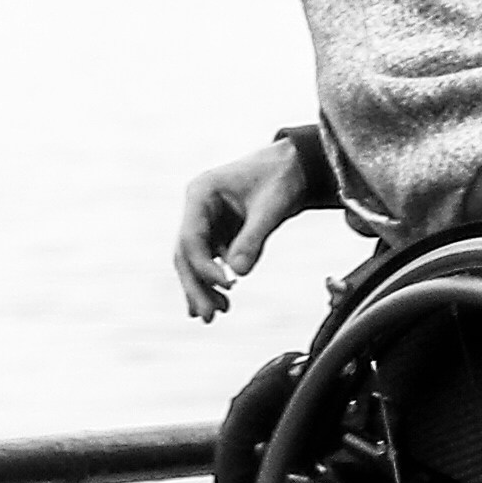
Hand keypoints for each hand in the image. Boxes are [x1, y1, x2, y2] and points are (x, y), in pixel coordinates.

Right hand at [171, 136, 315, 321]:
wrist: (296, 167)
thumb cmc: (282, 178)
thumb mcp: (272, 206)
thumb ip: (254, 238)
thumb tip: (238, 274)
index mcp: (200, 192)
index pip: (191, 237)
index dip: (204, 266)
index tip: (228, 285)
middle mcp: (197, 208)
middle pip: (186, 253)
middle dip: (196, 285)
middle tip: (209, 316)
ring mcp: (206, 221)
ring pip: (194, 262)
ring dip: (203, 288)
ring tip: (216, 314)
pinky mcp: (219, 233)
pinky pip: (209, 262)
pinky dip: (213, 283)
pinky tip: (219, 304)